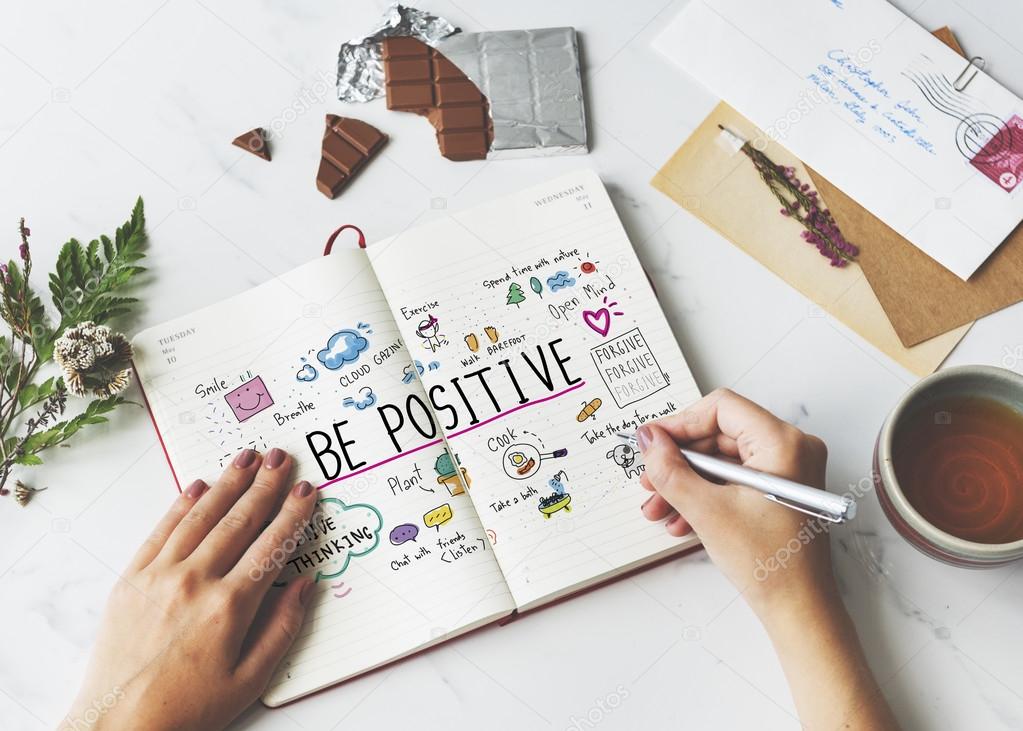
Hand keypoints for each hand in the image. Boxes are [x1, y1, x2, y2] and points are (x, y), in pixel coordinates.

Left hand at [63, 448, 317, 730]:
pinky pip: (161, 530)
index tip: (306, 490)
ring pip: (201, 516)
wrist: (120, 724)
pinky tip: (198, 485)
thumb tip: (306, 586)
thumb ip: (284, 628)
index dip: (292, 514)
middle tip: (281, 457)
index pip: (271, 546)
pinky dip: (181, 504)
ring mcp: (159, 576)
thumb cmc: (188, 708)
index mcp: (229, 607)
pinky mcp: (131, 579)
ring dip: (227, 483)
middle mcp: (195, 582)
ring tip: (247, 457)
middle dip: (265, 485)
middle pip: (239, 521)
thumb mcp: (250, 680)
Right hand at [638, 389, 898, 729]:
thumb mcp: (707, 511)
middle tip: (650, 480)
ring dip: (686, 482)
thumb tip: (648, 439)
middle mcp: (792, 449)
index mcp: (784, 443)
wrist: (798, 609)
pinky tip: (681, 518)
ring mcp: (788, 470)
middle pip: (719, 435)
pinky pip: (734, 479)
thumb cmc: (772, 565)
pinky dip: (706, 494)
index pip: (721, 408)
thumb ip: (670, 469)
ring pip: (722, 460)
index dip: (679, 424)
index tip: (652, 443)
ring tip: (659, 507)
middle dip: (679, 461)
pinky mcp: (780, 490)